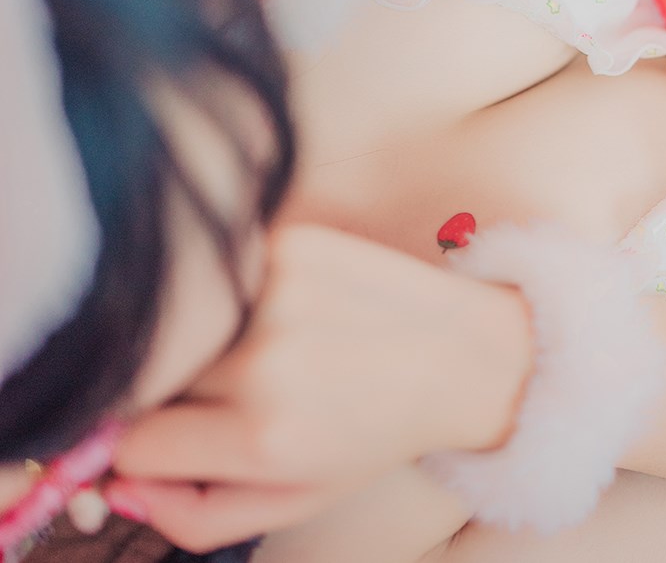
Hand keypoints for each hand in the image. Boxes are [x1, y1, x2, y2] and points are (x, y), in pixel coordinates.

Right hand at [106, 225, 530, 552]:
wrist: (464, 353)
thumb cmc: (376, 431)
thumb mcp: (297, 499)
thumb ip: (193, 514)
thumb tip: (113, 483)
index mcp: (266, 437)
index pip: (133, 444)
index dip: (154, 447)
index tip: (188, 438)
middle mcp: (266, 360)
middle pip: (145, 380)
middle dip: (175, 395)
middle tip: (234, 396)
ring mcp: (275, 289)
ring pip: (175, 324)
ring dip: (202, 342)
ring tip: (269, 350)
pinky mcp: (288, 239)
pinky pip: (212, 273)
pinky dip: (230, 293)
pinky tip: (286, 308)